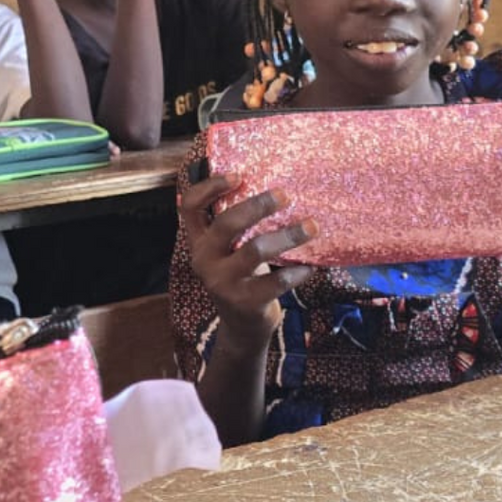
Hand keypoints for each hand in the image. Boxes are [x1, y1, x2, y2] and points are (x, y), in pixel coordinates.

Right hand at [180, 166, 314, 350]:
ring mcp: (222, 282)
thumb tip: (271, 185)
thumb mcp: (227, 251)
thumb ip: (235, 226)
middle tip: (284, 195)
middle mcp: (204, 259)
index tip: (237, 174)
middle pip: (227, 223)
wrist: (241, 327)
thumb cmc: (241, 276)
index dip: (209, 187)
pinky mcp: (244, 302)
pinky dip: (297, 272)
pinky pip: (275, 282)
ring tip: (311, 226)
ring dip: (287, 235)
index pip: (190, 207)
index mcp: (198, 241)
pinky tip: (311, 266)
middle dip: (257, 206)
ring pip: (255, 250)